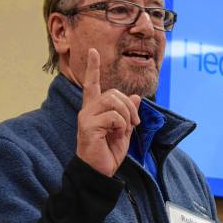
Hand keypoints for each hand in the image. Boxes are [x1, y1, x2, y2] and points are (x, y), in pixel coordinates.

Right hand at [76, 48, 140, 176]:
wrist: (99, 172)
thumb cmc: (108, 152)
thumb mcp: (124, 130)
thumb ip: (128, 113)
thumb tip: (136, 96)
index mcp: (95, 109)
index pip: (92, 84)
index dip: (93, 67)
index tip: (93, 51)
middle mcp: (87, 110)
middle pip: (113, 93)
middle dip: (130, 106)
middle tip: (135, 123)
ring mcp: (86, 117)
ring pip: (113, 101)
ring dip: (127, 115)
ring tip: (125, 129)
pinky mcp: (87, 126)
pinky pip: (113, 116)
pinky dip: (121, 125)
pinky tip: (116, 135)